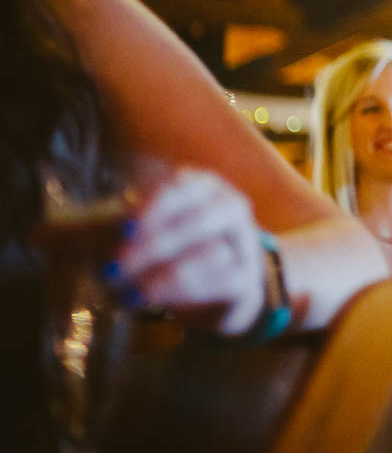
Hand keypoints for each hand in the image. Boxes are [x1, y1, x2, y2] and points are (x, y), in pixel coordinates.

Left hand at [111, 167, 268, 334]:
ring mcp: (243, 242)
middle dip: (150, 247)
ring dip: (163, 276)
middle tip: (111, 271)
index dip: (149, 207)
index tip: (121, 229)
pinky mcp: (246, 279)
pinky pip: (218, 283)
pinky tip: (154, 305)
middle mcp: (229, 207)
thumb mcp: (145, 233)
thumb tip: (46, 237)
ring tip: (128, 295)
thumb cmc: (180, 249)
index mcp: (201, 186)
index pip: (177, 187)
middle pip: (193, 222)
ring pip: (207, 254)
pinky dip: (182, 295)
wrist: (232, 283)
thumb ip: (102, 233)